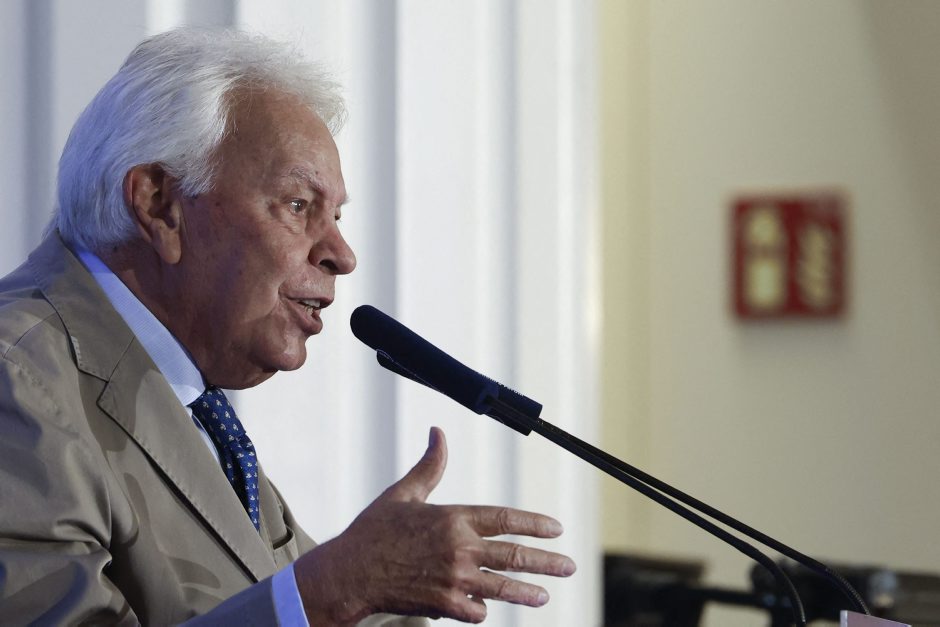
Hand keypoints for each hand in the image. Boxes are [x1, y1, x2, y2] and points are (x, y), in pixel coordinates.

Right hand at [294, 426, 575, 624]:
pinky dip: (480, 608)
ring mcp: (453, 579)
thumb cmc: (373, 531)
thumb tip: (439, 433)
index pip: (505, 519)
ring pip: (502, 587)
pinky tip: (484, 606)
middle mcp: (459, 548)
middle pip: (513, 556)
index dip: (534, 524)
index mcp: (453, 518)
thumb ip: (430, 466)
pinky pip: (475, 610)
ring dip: (527, 592)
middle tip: (569, 565)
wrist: (349, 572)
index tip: (556, 528)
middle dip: (546, 561)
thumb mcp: (403, 493)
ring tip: (545, 595)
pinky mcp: (444, 604)